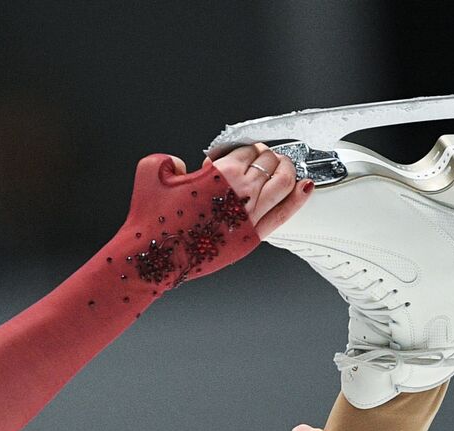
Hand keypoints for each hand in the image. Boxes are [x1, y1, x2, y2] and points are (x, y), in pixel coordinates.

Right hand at [161, 143, 312, 238]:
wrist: (154, 258)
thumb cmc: (153, 222)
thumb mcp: (150, 175)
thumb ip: (167, 160)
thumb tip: (179, 165)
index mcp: (222, 173)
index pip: (248, 149)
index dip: (245, 149)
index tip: (241, 153)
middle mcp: (242, 192)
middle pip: (270, 162)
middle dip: (267, 157)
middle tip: (262, 159)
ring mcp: (250, 215)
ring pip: (284, 183)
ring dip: (287, 171)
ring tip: (283, 169)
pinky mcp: (252, 237)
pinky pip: (285, 213)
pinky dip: (298, 198)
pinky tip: (304, 188)